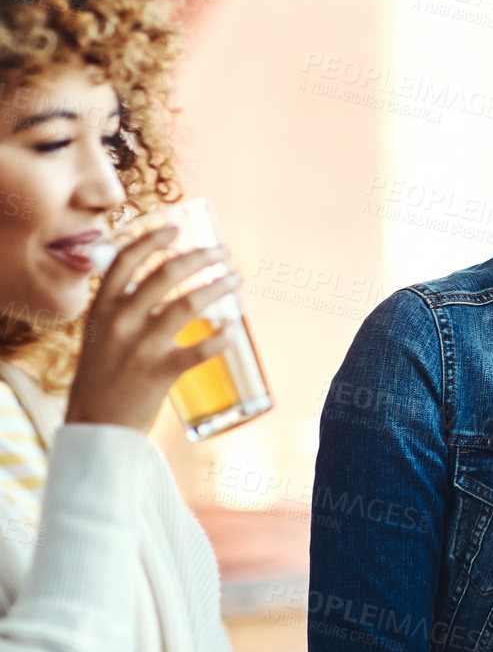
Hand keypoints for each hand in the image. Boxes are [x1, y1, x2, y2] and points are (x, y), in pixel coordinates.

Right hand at [64, 225, 244, 433]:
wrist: (95, 425)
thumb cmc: (103, 376)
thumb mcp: (100, 333)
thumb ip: (122, 306)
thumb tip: (160, 276)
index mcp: (101, 309)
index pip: (124, 262)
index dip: (151, 240)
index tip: (175, 227)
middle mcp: (119, 322)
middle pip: (164, 275)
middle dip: (199, 257)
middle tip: (222, 251)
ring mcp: (140, 347)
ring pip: (188, 304)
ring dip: (218, 287)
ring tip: (236, 278)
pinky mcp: (160, 372)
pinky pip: (201, 348)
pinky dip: (222, 336)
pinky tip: (234, 328)